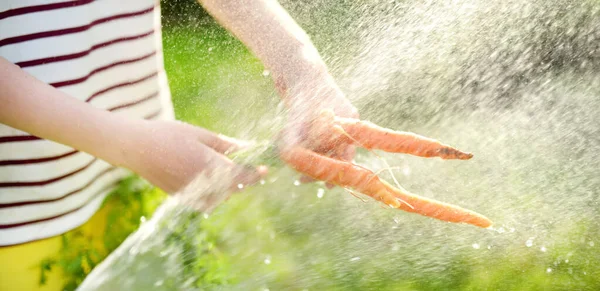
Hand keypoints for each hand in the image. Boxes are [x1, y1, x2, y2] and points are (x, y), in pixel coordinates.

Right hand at [124, 119, 266, 199]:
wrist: (136, 148)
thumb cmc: (169, 135)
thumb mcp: (201, 135)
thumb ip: (227, 145)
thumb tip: (250, 147)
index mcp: (211, 167)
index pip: (243, 178)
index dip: (256, 174)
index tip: (265, 169)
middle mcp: (203, 185)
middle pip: (234, 189)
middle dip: (243, 179)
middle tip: (248, 165)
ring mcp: (192, 194)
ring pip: (221, 197)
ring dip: (228, 187)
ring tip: (226, 169)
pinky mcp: (182, 198)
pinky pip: (206, 200)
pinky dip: (213, 192)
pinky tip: (209, 177)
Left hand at [275, 66, 358, 183]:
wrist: (297, 68)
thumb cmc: (301, 93)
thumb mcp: (297, 121)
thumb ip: (295, 143)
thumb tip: (293, 163)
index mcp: (349, 122)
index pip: (347, 157)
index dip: (337, 173)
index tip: (326, 185)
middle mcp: (346, 122)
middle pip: (337, 154)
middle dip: (321, 167)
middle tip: (302, 179)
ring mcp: (337, 120)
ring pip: (327, 148)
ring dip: (313, 157)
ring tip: (294, 163)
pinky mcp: (324, 118)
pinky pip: (320, 140)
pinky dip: (309, 146)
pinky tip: (292, 149)